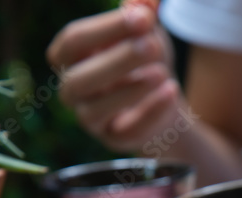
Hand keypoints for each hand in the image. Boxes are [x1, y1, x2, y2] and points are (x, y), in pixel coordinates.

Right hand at [46, 4, 181, 152]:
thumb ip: (142, 14)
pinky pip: (127, 130)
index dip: (106, 28)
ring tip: (162, 72)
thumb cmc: (145, 59)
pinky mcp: (115, 139)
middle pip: (79, 78)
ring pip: (95, 109)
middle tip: (152, 45)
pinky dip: (150, 111)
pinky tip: (171, 92)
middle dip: (118, 61)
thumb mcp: (146, 32)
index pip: (74, 40)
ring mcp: (90, 118)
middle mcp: (72, 89)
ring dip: (130, 90)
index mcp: (70, 56)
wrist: (165, 98)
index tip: (143, 17)